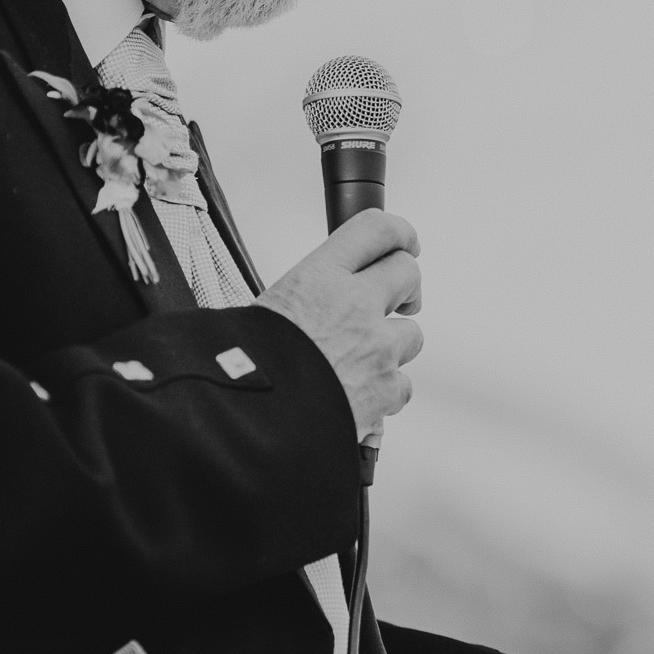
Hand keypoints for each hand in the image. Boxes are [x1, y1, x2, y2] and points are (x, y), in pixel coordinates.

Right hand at [257, 209, 421, 440]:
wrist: (249, 424)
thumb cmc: (242, 369)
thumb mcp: (259, 313)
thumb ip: (300, 299)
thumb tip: (304, 304)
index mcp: (319, 278)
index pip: (375, 230)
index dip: (398, 232)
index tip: (404, 241)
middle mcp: (355, 305)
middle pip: (407, 273)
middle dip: (403, 287)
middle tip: (393, 298)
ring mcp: (377, 348)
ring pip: (411, 334)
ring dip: (392, 345)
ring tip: (359, 359)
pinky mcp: (386, 389)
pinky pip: (403, 385)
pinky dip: (386, 392)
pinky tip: (360, 395)